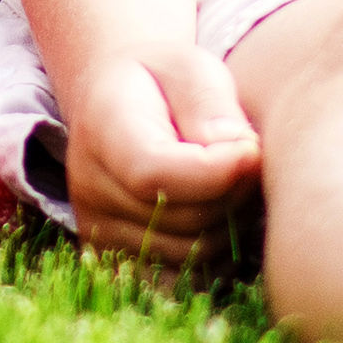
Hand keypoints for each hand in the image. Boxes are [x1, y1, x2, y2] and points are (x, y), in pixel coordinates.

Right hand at [63, 43, 261, 272]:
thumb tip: (238, 152)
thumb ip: (211, 103)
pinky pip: (182, 276)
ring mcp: (99, 229)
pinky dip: (214, 251)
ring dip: (230, 223)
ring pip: (192, 253)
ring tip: (234, 181)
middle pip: (183, 219)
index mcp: (101, 130)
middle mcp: (89, 187)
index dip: (216, 171)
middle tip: (250, 157)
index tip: (253, 148)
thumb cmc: (163, 80)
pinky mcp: (116, 258)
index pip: (154, 173)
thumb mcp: (189, 65)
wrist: (118, 100)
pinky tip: (219, 213)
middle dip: (234, 193)